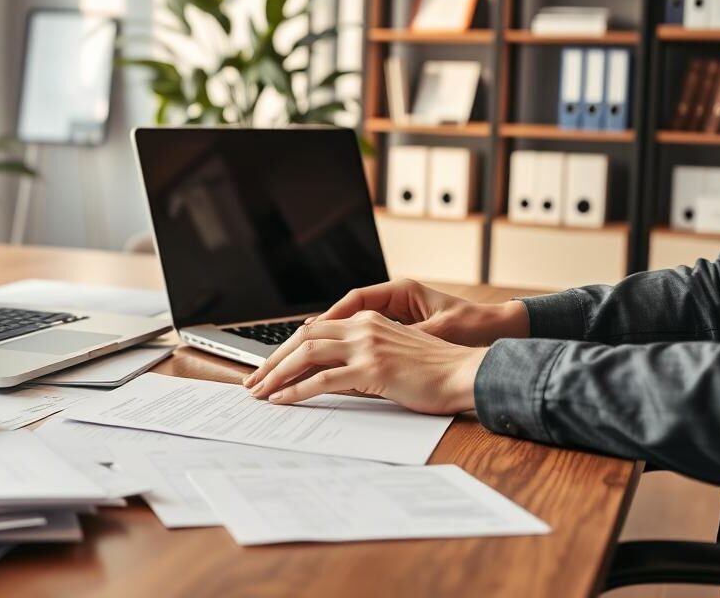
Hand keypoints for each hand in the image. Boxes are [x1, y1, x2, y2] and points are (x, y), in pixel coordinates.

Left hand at [242, 310, 487, 414]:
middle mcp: (364, 327)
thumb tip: (333, 374)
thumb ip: (364, 356)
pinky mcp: (373, 370)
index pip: (315, 329)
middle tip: (253, 382)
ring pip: (307, 354)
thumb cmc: (436, 371)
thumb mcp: (394, 355)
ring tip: (259, 393)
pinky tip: (282, 400)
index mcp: (369, 320)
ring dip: (277, 374)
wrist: (466, 374)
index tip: (269, 366)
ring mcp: (367, 347)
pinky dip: (297, 390)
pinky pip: (324, 379)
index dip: (288, 347)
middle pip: (303, 338)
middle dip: (272, 360)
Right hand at [313, 279, 528, 347]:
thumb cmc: (476, 328)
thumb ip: (406, 338)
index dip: (330, 317)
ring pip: (348, 328)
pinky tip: (329, 366)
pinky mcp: (398, 334)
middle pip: (344, 313)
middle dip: (317, 332)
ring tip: (299, 359)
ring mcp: (394, 317)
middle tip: (294, 348)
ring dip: (325, 344)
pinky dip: (345, 352)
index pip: (355, 299)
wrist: (498, 336)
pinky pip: (362, 340)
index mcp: (403, 291)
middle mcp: (395, 301)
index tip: (309, 332)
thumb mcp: (440, 331)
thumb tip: (374, 348)